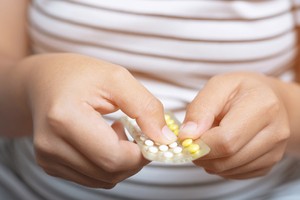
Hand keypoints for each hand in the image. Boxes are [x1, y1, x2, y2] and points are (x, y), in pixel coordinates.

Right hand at [23, 53, 175, 187]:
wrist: (43, 82)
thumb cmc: (78, 75)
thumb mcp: (116, 79)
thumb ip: (145, 108)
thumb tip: (164, 139)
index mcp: (64, 119)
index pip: (114, 157)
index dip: (141, 153)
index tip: (153, 137)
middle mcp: (51, 145)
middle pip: (109, 172)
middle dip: (134, 158)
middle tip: (138, 133)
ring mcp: (48, 158)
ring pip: (103, 179)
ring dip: (121, 161)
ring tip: (117, 132)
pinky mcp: (51, 165)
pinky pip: (92, 177)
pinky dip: (107, 164)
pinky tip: (104, 141)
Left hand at [179, 72, 289, 178]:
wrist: (268, 98)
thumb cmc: (240, 90)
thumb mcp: (217, 86)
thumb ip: (200, 109)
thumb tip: (187, 135)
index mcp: (263, 106)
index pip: (225, 140)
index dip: (200, 143)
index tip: (186, 137)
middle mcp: (275, 132)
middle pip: (227, 158)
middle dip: (202, 154)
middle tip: (194, 140)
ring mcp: (275, 151)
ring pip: (229, 170)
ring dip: (210, 161)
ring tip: (209, 140)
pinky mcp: (270, 164)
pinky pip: (236, 174)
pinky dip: (221, 165)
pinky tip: (221, 149)